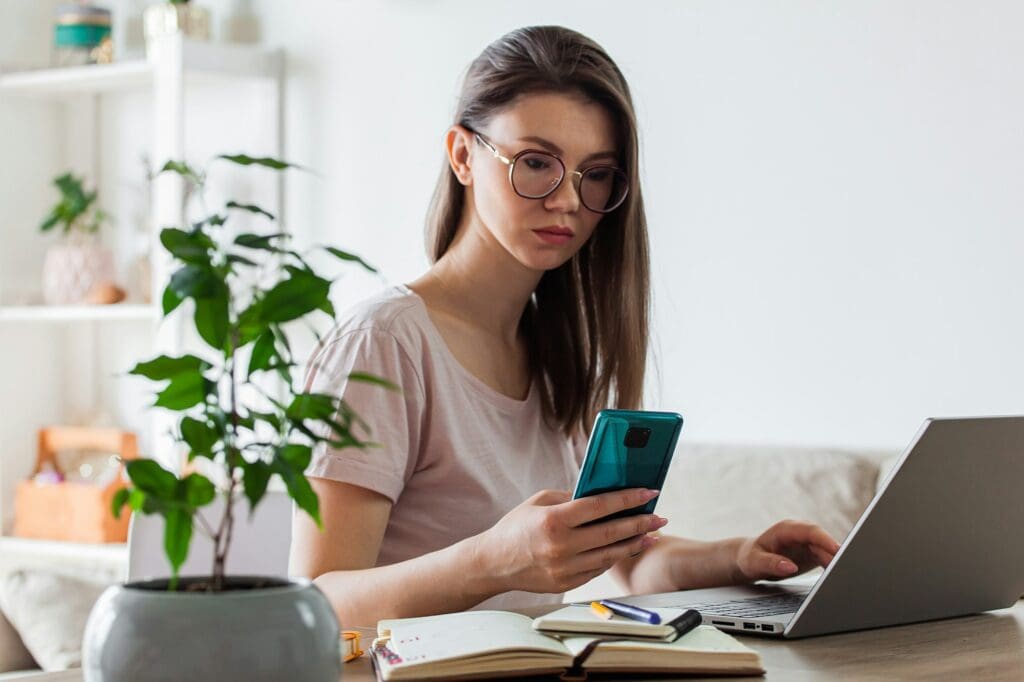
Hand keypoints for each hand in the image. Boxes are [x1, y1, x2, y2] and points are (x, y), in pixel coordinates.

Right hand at [470, 488, 668, 594]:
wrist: (493, 563)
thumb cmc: (516, 527)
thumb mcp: (539, 502)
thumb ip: (570, 498)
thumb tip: (603, 494)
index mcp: (554, 520)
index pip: (600, 507)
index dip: (628, 499)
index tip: (649, 493)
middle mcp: (561, 546)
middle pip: (611, 533)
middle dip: (640, 523)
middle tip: (660, 517)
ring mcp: (564, 569)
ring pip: (609, 555)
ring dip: (633, 544)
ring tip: (650, 534)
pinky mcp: (566, 584)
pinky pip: (597, 569)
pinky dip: (613, 557)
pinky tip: (625, 548)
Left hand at [734, 520, 840, 581]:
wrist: (751, 560)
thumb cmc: (750, 558)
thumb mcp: (754, 562)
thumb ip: (770, 563)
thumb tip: (789, 567)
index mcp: (786, 529)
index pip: (810, 531)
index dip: (825, 540)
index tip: (838, 550)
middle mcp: (799, 533)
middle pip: (823, 541)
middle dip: (836, 553)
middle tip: (848, 567)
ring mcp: (807, 542)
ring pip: (828, 550)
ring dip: (837, 561)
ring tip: (846, 575)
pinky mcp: (812, 553)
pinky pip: (827, 558)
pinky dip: (833, 566)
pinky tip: (839, 576)